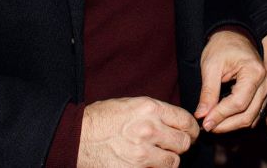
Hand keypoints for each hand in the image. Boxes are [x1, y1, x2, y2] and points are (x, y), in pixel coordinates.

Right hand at [78, 97, 198, 167]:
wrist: (76, 137)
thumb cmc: (101, 120)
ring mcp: (142, 153)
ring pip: (173, 162)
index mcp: (149, 109)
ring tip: (158, 157)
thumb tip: (174, 121)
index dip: (190, 129)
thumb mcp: (130, 105)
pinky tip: (146, 165)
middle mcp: (149, 129)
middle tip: (174, 147)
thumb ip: (154, 113)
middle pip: (183, 142)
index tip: (190, 133)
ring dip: (168, 161)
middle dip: (181, 145)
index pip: (185, 120)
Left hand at [195, 28, 266, 132]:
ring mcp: (266, 90)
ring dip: (231, 125)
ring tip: (212, 124)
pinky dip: (238, 121)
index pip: (238, 103)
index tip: (204, 123)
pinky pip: (253, 115)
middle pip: (247, 115)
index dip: (220, 116)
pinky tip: (223, 120)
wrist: (233, 36)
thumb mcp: (210, 66)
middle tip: (206, 126)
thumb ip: (208, 92)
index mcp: (254, 72)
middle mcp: (265, 83)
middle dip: (225, 124)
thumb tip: (202, 115)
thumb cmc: (222, 47)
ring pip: (251, 118)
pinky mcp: (262, 95)